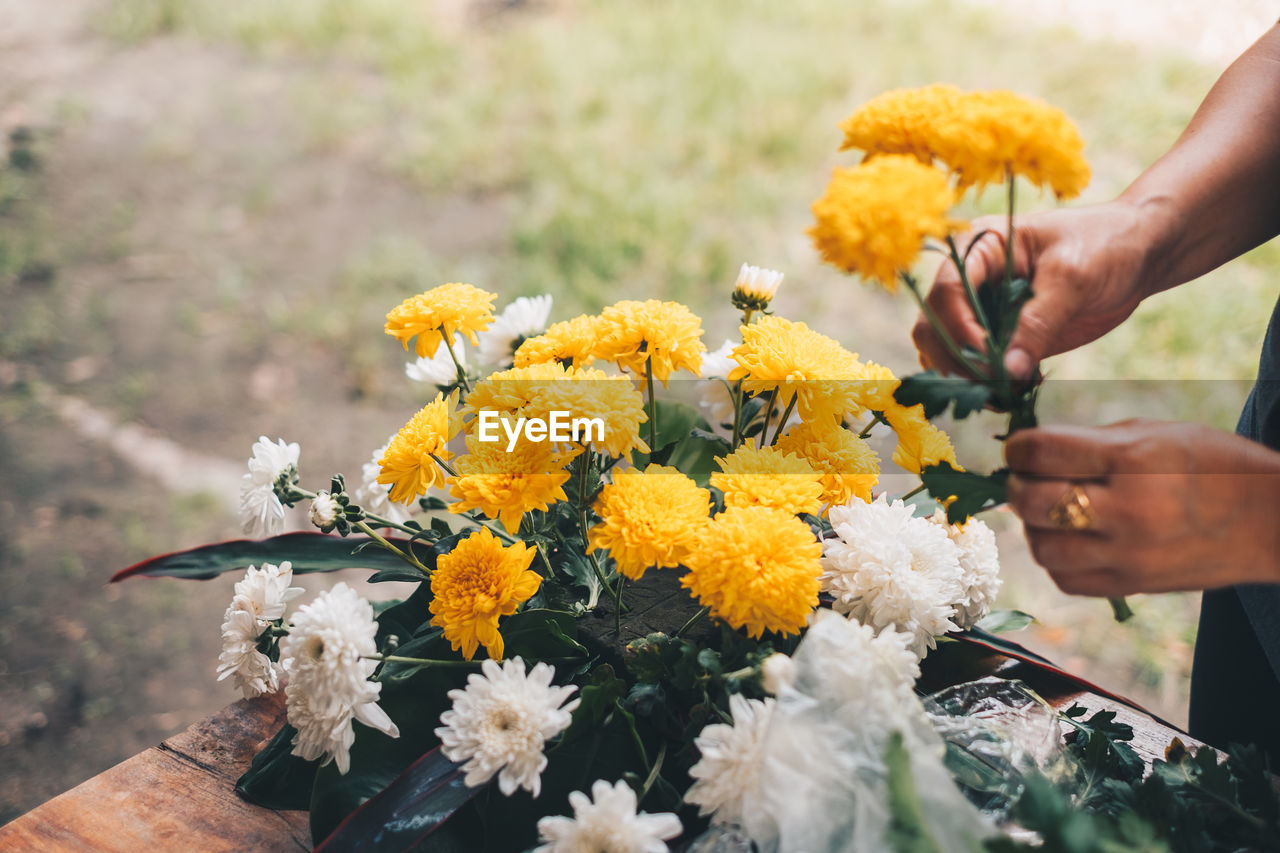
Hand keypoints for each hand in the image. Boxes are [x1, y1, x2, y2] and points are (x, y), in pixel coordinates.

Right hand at [912, 201, 1167, 379]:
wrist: (1137, 254)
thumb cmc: (1105, 245)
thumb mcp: (1073, 276)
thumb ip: (1039, 321)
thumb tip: (1009, 371)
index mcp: (978, 248)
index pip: (947, 292)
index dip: (959, 329)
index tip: (988, 359)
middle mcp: (969, 279)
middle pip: (934, 326)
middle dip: (956, 360)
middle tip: (993, 386)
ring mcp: (980, 310)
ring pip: (944, 352)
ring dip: (966, 379)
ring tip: (1005, 395)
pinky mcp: (998, 336)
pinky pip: (974, 367)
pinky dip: (986, 385)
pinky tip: (1016, 390)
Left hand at [1004, 420, 1279, 595]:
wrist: (1275, 521)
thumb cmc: (1216, 465)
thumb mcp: (1158, 433)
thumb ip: (1092, 441)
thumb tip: (1031, 450)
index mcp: (1133, 460)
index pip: (1042, 452)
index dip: (1017, 448)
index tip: (1018, 449)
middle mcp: (1128, 510)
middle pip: (1031, 503)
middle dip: (1016, 486)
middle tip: (1024, 479)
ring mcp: (1129, 555)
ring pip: (1042, 548)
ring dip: (1033, 527)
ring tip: (1049, 511)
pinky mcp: (1132, 586)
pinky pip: (1066, 579)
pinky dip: (1057, 558)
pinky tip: (1070, 539)